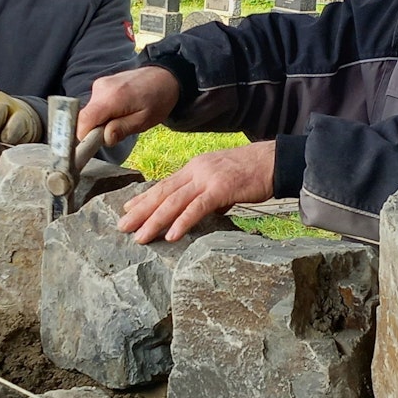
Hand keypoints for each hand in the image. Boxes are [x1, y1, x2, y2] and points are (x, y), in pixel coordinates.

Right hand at [77, 66, 180, 148]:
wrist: (164, 76)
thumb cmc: (158, 99)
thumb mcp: (144, 120)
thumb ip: (122, 129)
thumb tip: (104, 139)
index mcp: (112, 98)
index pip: (84, 120)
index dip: (83, 137)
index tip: (91, 148)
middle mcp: (101, 88)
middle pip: (86, 118)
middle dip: (96, 130)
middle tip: (117, 131)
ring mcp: (100, 84)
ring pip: (90, 112)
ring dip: (102, 121)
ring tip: (123, 117)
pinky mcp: (101, 84)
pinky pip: (95, 105)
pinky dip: (104, 112)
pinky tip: (121, 110)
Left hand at [118, 141, 274, 243]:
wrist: (274, 161)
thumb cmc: (252, 172)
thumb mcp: (223, 180)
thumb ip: (208, 193)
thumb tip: (200, 210)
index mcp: (195, 167)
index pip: (165, 184)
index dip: (145, 197)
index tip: (128, 208)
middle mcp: (196, 171)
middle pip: (163, 193)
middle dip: (141, 211)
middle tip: (122, 226)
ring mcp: (207, 179)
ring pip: (174, 202)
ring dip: (155, 220)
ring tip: (140, 236)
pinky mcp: (221, 189)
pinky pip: (197, 207)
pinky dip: (182, 221)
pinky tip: (171, 234)